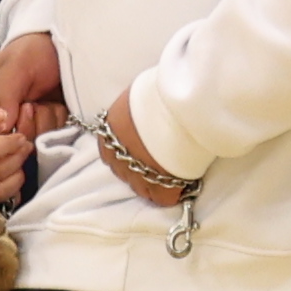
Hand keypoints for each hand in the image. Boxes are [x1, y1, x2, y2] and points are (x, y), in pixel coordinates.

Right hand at [0, 31, 65, 144]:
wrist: (64, 43)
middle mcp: (10, 116)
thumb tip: (1, 129)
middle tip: (35, 102)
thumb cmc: (33, 51)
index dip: (11, 128)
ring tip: (47, 100)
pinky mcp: (52, 122)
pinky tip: (58, 104)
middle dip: (31, 123)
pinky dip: (59, 119)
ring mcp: (33, 120)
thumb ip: (4, 96)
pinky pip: (56, 134)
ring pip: (38, 138)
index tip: (24, 107)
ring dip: (47, 119)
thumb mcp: (14, 68)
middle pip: (17, 141)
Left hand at [97, 89, 185, 207]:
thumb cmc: (160, 92)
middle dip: (139, 171)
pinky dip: (171, 194)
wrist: (180, 103)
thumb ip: (135, 111)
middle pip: (123, 173)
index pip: (110, 154)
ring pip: (141, 188)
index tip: (143, 152)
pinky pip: (162, 197)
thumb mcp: (136, 97)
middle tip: (158, 165)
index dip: (128, 154)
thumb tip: (142, 112)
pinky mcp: (160, 184)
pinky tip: (181, 186)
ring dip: (153, 184)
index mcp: (109, 130)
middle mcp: (118, 154)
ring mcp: (138, 172)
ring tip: (170, 178)